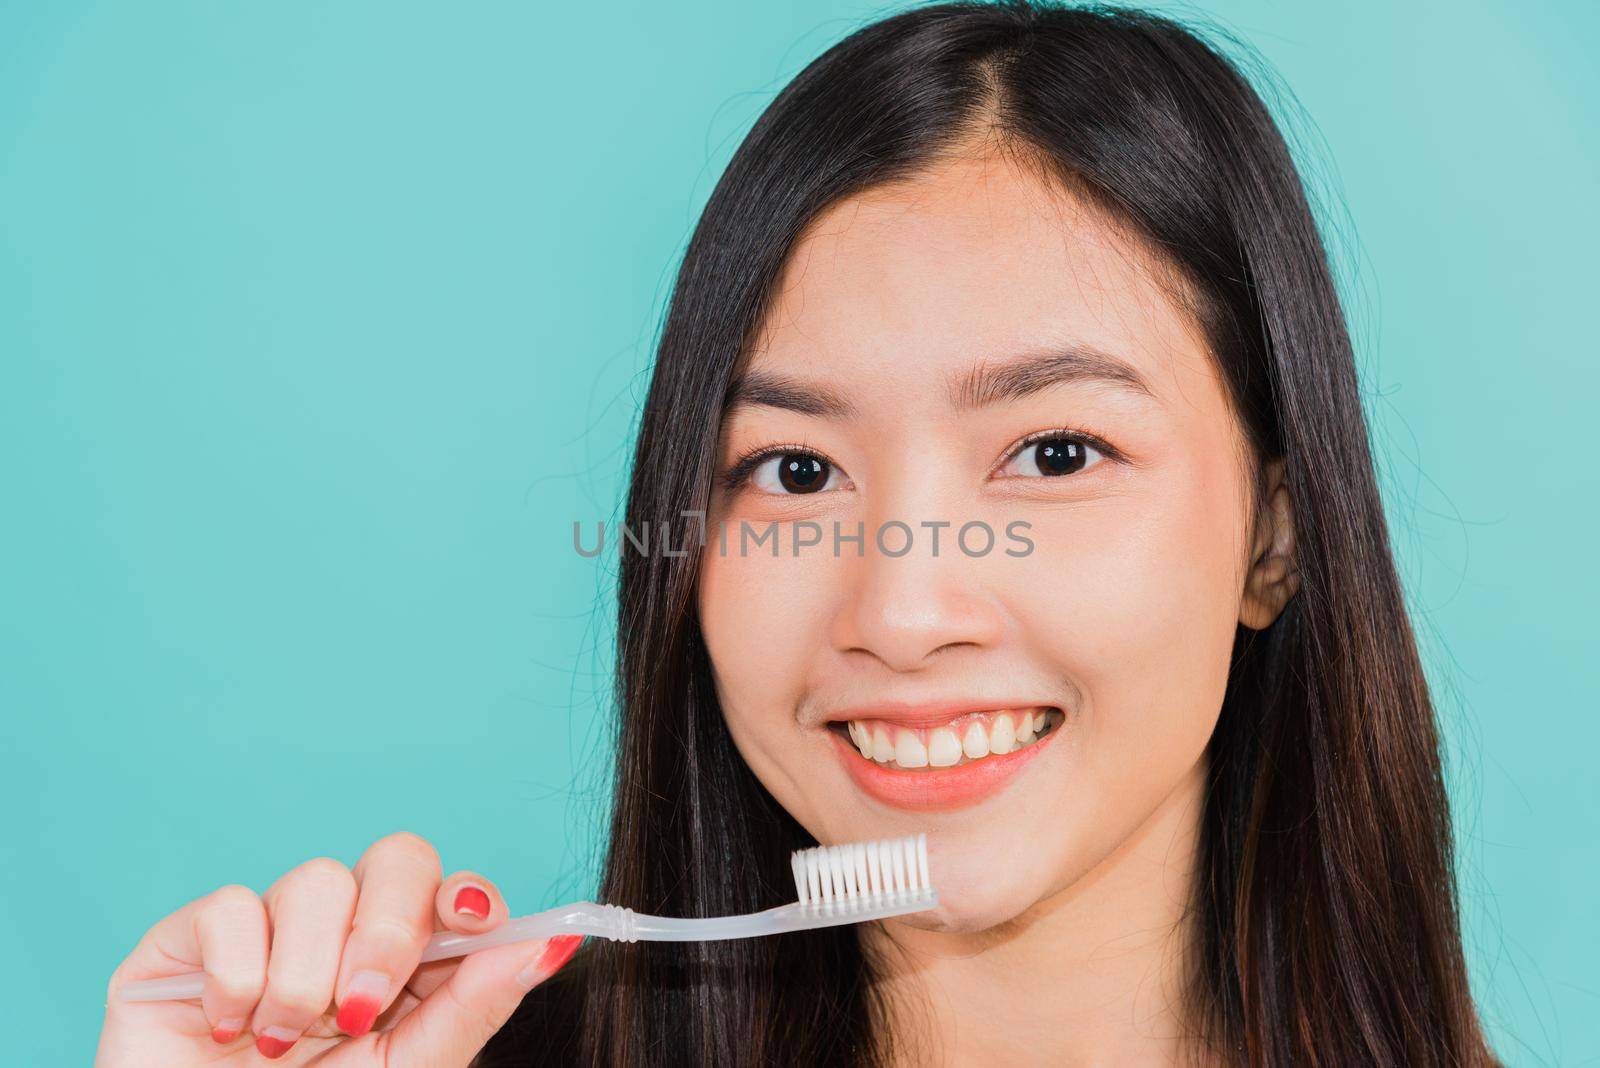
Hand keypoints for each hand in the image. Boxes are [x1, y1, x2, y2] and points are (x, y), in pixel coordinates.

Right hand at [95, 832, 578, 1065]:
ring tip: (285, 1043)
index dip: (466, 894)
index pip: (450, 889)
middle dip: (389, 929)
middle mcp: (345, 931)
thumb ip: (475, 1005)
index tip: (473, 919)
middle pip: (397, 857)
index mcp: (407, 963)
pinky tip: (230, 1028)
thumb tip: (551, 943)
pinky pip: (230, 908)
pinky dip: (238, 977)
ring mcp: (272, 927)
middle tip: (360, 1010)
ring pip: (316, 880)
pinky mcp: (192, 936)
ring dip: (305, 977)